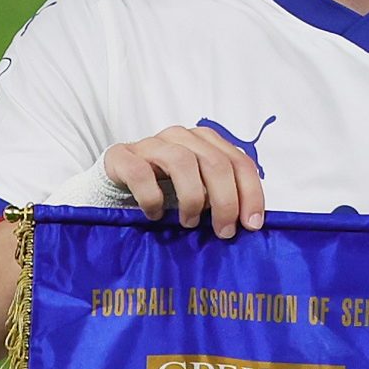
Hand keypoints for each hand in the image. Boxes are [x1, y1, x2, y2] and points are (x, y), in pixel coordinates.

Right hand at [100, 122, 267, 236]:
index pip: (239, 162)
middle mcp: (180, 136)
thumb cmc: (164, 189)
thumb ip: (223, 195)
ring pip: (182, 162)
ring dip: (191, 198)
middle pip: (214, 162)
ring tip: (189, 222)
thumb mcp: (200, 190)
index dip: (251, 193)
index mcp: (205, 141)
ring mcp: (150, 144)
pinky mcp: (122, 156)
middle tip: (223, 231)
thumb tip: (250, 221)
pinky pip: (141, 173)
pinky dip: (152, 198)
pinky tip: (154, 215)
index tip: (251, 224)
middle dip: (225, 201)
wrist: (116, 183)